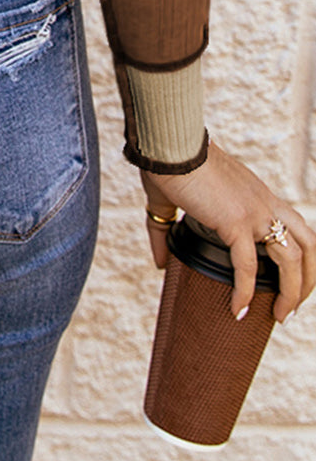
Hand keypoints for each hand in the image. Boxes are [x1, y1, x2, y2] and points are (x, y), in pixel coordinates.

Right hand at [140, 138, 315, 324]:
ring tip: (279, 315)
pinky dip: (245, 292)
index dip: (297, 255)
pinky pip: (248, 267)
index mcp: (256, 194)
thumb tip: (159, 263)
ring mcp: (254, 212)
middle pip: (308, 243)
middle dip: (308, 278)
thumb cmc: (167, 163)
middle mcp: (263, 202)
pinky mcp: (236, 222)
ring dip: (293, 291)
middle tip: (291, 305)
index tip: (284, 280)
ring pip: (293, 258)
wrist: (167, 145)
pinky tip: (238, 309)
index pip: (294, 226)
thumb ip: (164, 231)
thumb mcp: (170, 201)